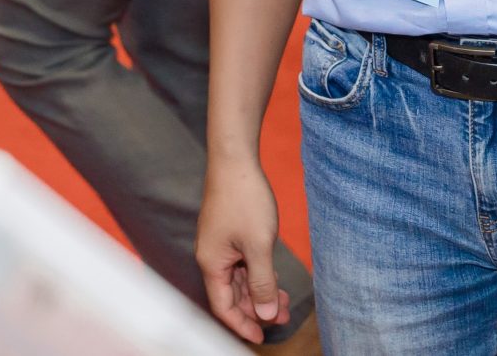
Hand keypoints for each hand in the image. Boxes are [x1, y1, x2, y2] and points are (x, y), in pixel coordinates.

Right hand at [197, 153, 290, 342]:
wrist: (235, 159)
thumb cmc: (244, 199)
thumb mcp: (259, 246)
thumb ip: (261, 283)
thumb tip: (266, 314)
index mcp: (212, 263)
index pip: (223, 306)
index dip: (242, 324)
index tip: (261, 338)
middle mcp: (212, 256)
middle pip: (231, 295)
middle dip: (256, 309)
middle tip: (283, 318)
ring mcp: (220, 244)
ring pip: (239, 279)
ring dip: (259, 292)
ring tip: (285, 301)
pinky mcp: (229, 233)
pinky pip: (241, 263)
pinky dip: (257, 274)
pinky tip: (274, 277)